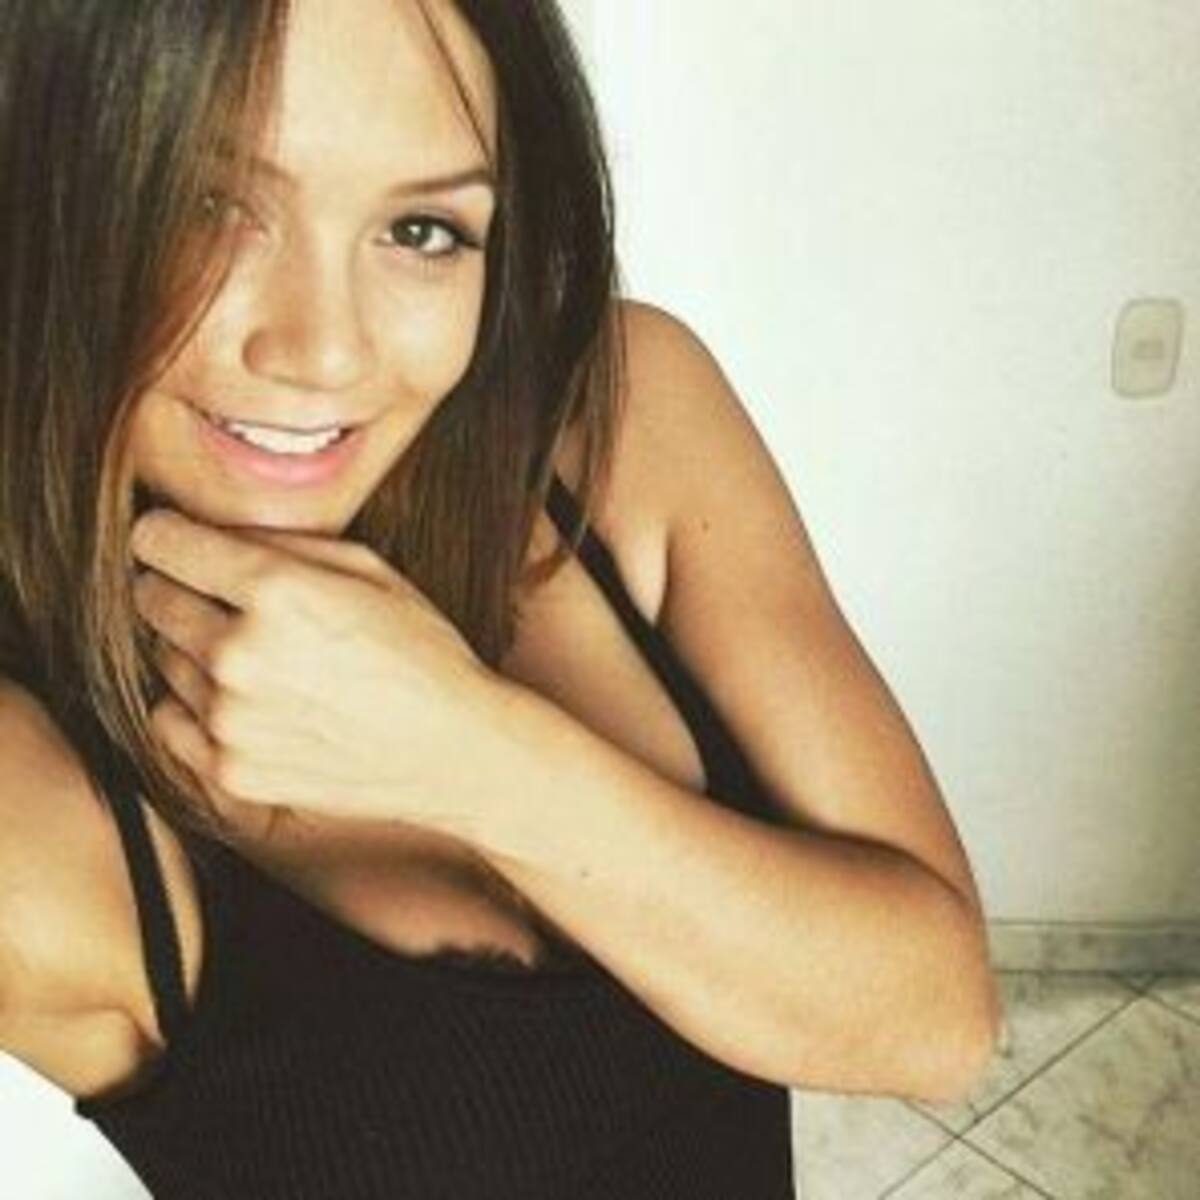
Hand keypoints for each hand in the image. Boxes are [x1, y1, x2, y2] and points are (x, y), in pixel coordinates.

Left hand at [129, 508, 499, 837]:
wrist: (456, 751)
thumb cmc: (424, 654)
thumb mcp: (371, 569)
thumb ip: (284, 543)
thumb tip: (215, 535)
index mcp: (277, 592)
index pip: (161, 543)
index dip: (167, 536)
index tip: (177, 543)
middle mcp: (240, 655)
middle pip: (151, 600)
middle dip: (180, 591)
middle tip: (227, 603)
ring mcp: (231, 720)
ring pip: (164, 661)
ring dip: (195, 653)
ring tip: (260, 662)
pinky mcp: (231, 770)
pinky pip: (171, 722)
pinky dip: (196, 709)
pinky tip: (247, 703)